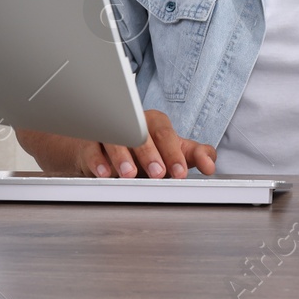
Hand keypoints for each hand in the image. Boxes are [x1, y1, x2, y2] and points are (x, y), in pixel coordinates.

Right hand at [15, 109, 217, 177]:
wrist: (101, 148)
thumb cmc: (140, 150)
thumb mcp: (168, 151)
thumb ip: (191, 155)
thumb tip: (211, 163)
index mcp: (153, 124)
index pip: (166, 134)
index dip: (174, 153)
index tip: (181, 173)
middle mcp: (131, 123)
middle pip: (140, 133)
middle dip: (151, 154)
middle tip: (158, 174)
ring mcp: (108, 132)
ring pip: (115, 138)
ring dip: (123, 157)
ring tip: (130, 174)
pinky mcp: (87, 144)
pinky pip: (91, 149)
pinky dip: (97, 161)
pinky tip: (104, 173)